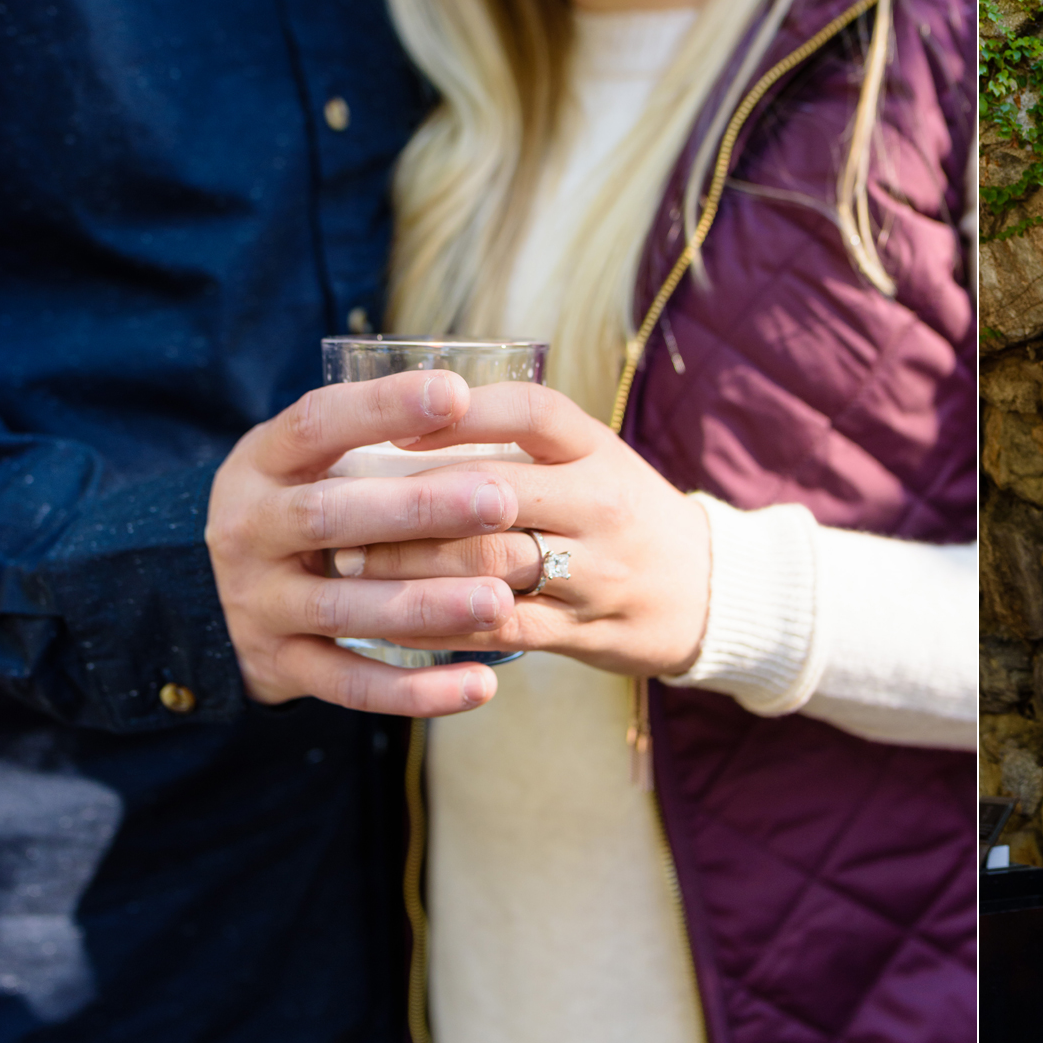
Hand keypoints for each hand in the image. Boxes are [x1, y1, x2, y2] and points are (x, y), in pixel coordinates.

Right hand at [206, 371, 522, 715]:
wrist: (206, 598)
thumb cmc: (298, 508)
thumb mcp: (307, 463)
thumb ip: (369, 439)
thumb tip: (475, 396)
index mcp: (262, 465)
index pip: (315, 424)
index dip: (380, 407)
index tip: (453, 393)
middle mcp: (251, 531)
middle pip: (331, 516)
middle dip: (419, 509)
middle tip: (499, 501)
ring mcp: (261, 603)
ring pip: (345, 607)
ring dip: (425, 605)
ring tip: (498, 600)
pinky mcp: (280, 666)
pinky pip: (350, 684)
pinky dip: (416, 690)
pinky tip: (480, 685)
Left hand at [338, 384, 710, 679]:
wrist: (705, 590)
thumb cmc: (622, 512)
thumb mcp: (592, 459)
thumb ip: (518, 442)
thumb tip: (400, 416)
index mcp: (598, 450)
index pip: (529, 412)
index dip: (458, 413)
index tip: (392, 421)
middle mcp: (600, 504)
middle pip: (491, 491)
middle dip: (405, 501)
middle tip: (337, 507)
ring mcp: (595, 571)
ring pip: (486, 565)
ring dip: (407, 564)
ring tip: (349, 562)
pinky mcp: (582, 630)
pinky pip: (496, 628)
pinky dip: (434, 623)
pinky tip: (386, 616)